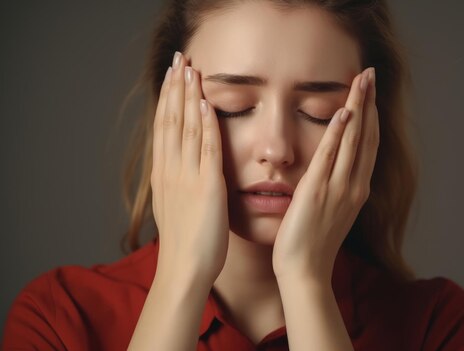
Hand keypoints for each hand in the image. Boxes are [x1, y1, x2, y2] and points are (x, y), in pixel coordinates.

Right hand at [151, 52, 228, 282]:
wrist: (184, 269)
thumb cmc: (184, 243)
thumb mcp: (173, 206)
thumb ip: (176, 183)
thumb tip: (177, 168)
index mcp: (163, 174)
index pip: (164, 128)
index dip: (167, 99)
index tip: (171, 76)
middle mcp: (171, 170)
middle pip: (171, 120)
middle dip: (175, 87)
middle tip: (179, 59)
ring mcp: (187, 177)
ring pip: (186, 127)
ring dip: (188, 96)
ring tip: (190, 69)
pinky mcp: (207, 186)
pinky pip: (206, 149)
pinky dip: (205, 124)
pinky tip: (206, 104)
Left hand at [272, 67, 377, 282]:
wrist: (305, 271)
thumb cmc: (313, 244)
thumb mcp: (331, 212)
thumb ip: (335, 188)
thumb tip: (335, 172)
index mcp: (357, 190)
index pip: (367, 145)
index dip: (370, 116)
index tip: (370, 93)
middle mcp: (354, 185)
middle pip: (366, 135)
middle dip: (369, 102)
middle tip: (370, 74)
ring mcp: (338, 188)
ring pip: (353, 139)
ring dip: (359, 106)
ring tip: (361, 79)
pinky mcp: (317, 191)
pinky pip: (331, 156)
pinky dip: (339, 132)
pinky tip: (344, 110)